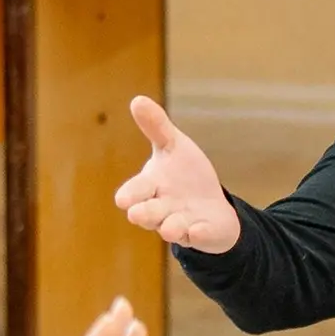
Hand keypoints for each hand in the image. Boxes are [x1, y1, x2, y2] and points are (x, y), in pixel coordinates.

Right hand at [115, 97, 241, 254]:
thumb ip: (156, 127)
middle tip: (138, 214)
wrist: (211, 204)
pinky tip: (199, 230)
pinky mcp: (203, 233)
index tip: (123, 199)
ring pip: (172, 229)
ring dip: (172, 227)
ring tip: (172, 226)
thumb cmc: (185, 174)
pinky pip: (199, 236)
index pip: (135, 192)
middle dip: (145, 214)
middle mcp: (162, 209)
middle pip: (148, 214)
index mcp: (151, 187)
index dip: (130, 195)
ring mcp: (182, 223)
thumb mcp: (173, 146)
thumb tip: (137, 100)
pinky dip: (198, 234)